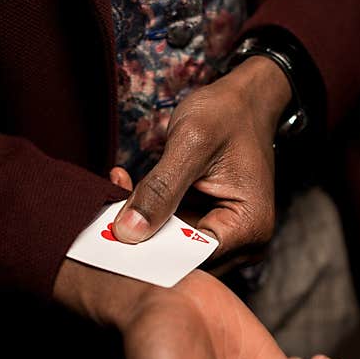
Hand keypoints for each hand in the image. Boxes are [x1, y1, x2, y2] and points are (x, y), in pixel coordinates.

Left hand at [110, 56, 291, 259]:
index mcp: (250, 228)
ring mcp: (229, 236)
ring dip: (143, 223)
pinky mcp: (211, 227)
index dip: (152, 250)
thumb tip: (128, 233)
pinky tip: (131, 189)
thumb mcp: (191, 144)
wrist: (246, 100)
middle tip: (109, 204)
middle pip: (182, 258)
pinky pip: (175, 233)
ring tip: (120, 187)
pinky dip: (152, 215)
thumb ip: (160, 190)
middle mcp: (245, 242)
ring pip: (174, 247)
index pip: (192, 258)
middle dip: (144, 236)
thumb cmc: (227, 114)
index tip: (114, 230)